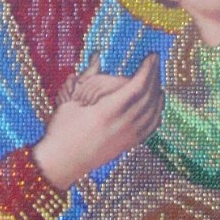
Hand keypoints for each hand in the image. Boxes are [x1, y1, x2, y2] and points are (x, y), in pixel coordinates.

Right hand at [34, 53, 162, 190]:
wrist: (62, 164)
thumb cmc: (61, 131)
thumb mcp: (70, 101)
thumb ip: (87, 78)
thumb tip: (97, 56)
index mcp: (107, 112)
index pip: (137, 87)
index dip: (148, 70)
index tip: (152, 56)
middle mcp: (122, 126)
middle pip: (148, 97)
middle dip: (155, 77)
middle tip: (155, 63)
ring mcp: (127, 138)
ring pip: (153, 112)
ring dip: (157, 92)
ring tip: (157, 78)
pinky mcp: (128, 145)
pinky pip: (150, 127)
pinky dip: (157, 112)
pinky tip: (157, 103)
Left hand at [73, 72, 128, 105]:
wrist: (126, 85)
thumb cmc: (113, 87)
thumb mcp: (103, 84)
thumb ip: (95, 87)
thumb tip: (85, 94)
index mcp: (96, 77)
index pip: (83, 85)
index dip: (78, 92)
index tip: (74, 99)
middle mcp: (98, 79)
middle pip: (85, 88)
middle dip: (80, 96)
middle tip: (78, 104)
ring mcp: (102, 83)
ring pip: (90, 91)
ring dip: (86, 99)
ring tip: (83, 105)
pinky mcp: (107, 87)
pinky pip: (97, 94)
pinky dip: (93, 99)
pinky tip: (91, 104)